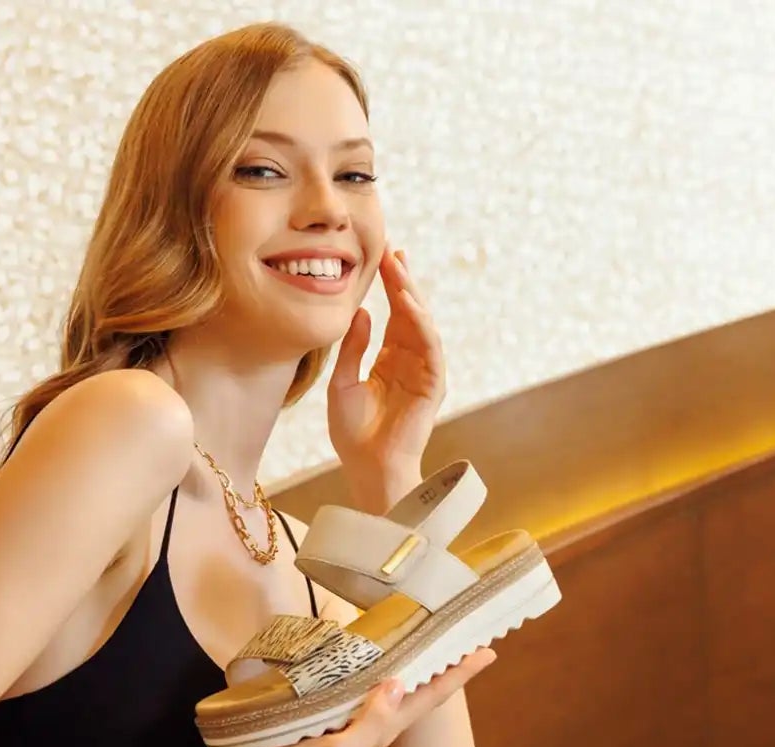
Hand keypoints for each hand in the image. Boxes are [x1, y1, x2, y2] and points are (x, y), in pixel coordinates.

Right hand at [229, 647, 494, 746]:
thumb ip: (370, 723)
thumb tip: (397, 683)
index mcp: (383, 730)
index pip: (430, 698)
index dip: (458, 675)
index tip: (487, 652)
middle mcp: (375, 723)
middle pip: (418, 686)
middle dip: (441, 661)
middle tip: (461, 632)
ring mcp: (353, 719)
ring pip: (390, 683)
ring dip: (409, 659)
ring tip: (425, 633)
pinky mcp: (330, 714)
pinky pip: (362, 684)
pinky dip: (373, 666)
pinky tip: (371, 653)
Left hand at [328, 248, 444, 474]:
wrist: (368, 467)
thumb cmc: (353, 434)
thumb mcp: (342, 382)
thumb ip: (352, 348)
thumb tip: (360, 312)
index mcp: (390, 361)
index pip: (394, 315)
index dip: (390, 287)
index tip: (383, 257)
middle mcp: (410, 362)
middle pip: (410, 313)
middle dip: (403, 281)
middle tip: (393, 251)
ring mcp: (423, 372)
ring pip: (422, 325)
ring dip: (412, 296)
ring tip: (399, 269)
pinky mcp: (432, 385)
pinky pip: (430, 348)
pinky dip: (421, 325)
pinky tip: (409, 305)